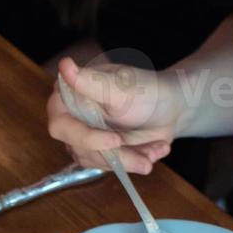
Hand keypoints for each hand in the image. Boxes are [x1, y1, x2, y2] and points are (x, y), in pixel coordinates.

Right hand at [46, 57, 187, 174]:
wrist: (171, 107)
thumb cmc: (146, 90)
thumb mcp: (121, 87)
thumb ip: (91, 82)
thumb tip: (64, 65)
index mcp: (68, 98)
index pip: (61, 126)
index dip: (86, 138)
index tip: (115, 141)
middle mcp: (72, 120)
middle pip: (81, 149)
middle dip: (117, 155)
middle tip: (144, 159)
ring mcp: (84, 139)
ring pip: (97, 162)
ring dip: (130, 160)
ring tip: (157, 149)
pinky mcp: (98, 153)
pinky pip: (111, 167)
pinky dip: (136, 161)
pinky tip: (154, 149)